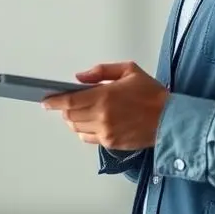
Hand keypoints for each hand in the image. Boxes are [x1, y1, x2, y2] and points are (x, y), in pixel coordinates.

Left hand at [41, 61, 168, 149]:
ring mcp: (105, 132)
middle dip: (64, 108)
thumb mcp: (128, 70)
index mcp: (105, 96)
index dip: (54, 101)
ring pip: (76, 128)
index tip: (46, 100)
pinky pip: (88, 137)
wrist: (169, 118)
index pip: (70, 101)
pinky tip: (91, 121)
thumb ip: (102, 71)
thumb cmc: (150, 93)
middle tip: (66, 101)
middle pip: (70, 115)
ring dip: (73, 119)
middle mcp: (102, 116)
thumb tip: (80, 77)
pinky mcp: (110, 143)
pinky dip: (83, 130)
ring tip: (79, 110)